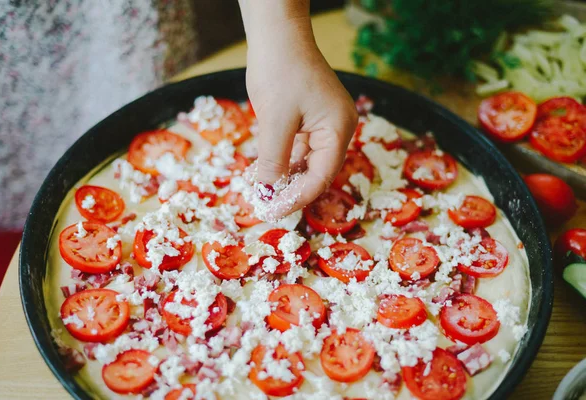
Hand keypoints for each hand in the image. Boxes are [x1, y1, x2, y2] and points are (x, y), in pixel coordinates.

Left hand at [240, 0, 357, 218]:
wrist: (276, 34)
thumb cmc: (280, 71)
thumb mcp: (275, 122)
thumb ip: (274, 161)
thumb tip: (268, 194)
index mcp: (339, 130)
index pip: (322, 176)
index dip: (298, 198)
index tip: (274, 211)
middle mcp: (336, 129)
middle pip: (317, 172)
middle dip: (292, 190)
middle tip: (267, 207)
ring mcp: (322, 124)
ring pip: (305, 162)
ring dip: (285, 177)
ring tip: (264, 194)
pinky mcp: (308, 118)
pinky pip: (297, 148)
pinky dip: (282, 161)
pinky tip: (266, 173)